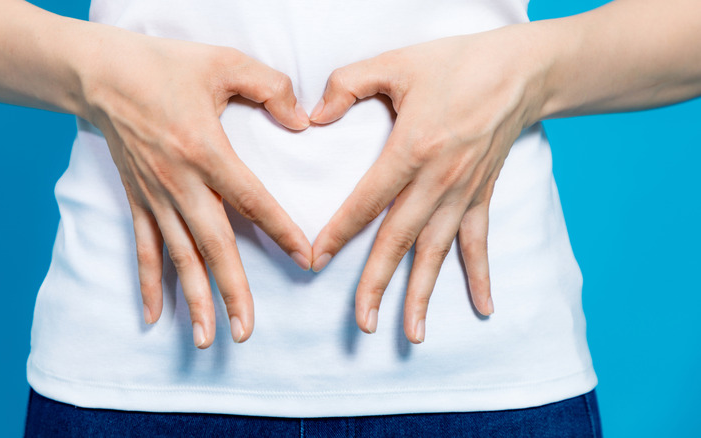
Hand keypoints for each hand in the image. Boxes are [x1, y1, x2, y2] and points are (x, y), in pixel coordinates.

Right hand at [81, 30, 312, 347]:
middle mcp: (179, 182)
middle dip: (232, 290)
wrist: (100, 73)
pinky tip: (154, 316)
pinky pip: (144, 248)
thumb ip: (270, 87)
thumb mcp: (223, 62)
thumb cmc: (164, 65)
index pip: (251, 200)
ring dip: (193, 299)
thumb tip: (302, 120)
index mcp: (205, 150)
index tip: (305, 260)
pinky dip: (149, 283)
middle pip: (212, 245)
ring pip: (178, 256)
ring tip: (207, 339)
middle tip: (245, 331)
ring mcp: (155, 196)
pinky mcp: (137, 200)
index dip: (281, 231)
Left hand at [309, 26, 544, 342]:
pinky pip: (479, 242)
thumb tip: (314, 115)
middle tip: (362, 323)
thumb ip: (348, 84)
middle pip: (400, 240)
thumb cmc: (455, 64)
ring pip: (437, 252)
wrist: (520, 71)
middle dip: (378, 284)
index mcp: (413, 149)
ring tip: (412, 333)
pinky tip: (483, 309)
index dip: (338, 233)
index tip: (315, 261)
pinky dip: (480, 276)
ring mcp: (463, 193)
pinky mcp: (482, 195)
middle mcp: (438, 180)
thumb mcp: (395, 62)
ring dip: (423, 294)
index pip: (366, 202)